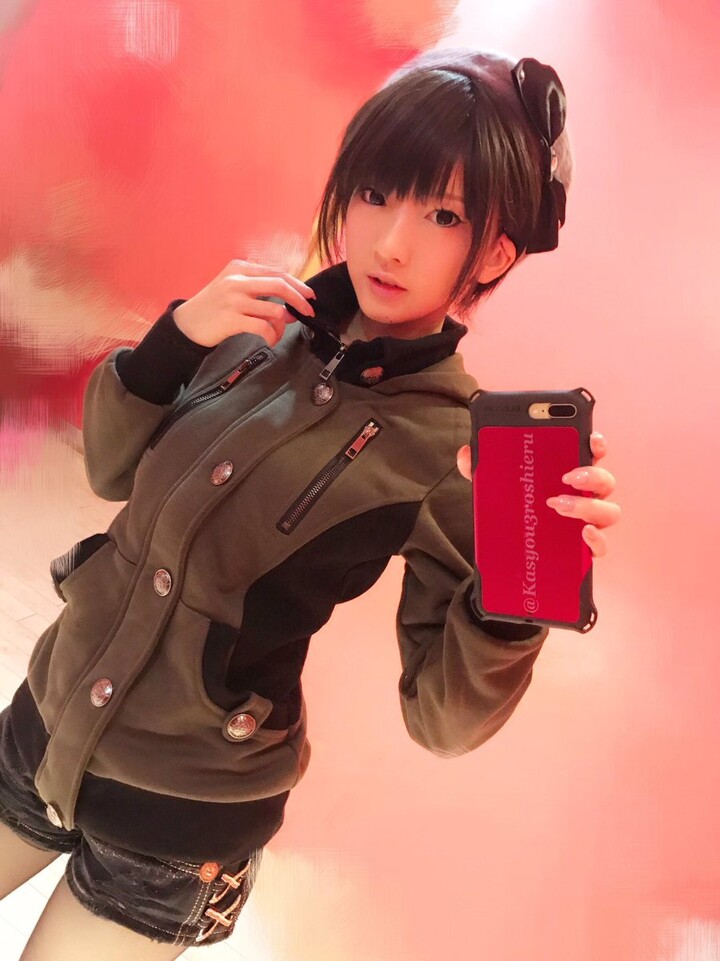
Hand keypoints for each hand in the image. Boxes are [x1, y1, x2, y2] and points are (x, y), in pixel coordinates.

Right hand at [172, 259, 316, 348]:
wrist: (187, 323)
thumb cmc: (214, 306)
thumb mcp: (233, 286)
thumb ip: (258, 288)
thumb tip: (289, 303)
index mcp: (240, 268)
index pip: (277, 273)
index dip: (298, 284)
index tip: (309, 296)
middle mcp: (237, 280)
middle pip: (280, 285)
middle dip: (300, 300)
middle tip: (309, 312)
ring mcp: (234, 300)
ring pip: (275, 310)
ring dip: (283, 325)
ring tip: (277, 332)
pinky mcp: (231, 319)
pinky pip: (263, 328)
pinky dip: (272, 336)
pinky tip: (270, 340)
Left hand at [455, 431, 619, 557]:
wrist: (509, 548)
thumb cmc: (513, 507)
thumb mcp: (495, 486)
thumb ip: (481, 467)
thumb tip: (467, 453)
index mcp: (570, 473)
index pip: (592, 453)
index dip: (596, 444)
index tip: (589, 438)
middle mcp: (585, 496)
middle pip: (605, 481)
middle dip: (592, 475)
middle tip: (566, 477)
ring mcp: (588, 522)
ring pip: (609, 511)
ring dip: (589, 506)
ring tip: (558, 505)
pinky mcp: (585, 549)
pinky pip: (601, 545)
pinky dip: (598, 540)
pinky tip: (583, 534)